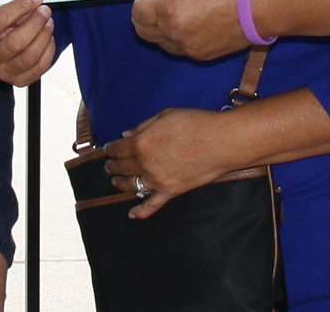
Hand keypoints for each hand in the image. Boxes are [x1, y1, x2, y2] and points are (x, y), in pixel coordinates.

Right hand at [0, 0, 55, 85]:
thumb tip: (35, 1)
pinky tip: (48, 38)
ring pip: (29, 57)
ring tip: (49, 22)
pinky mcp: (19, 80)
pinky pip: (40, 67)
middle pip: (15, 42)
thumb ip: (12, 8)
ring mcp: (3, 73)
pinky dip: (49, 50)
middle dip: (35, 23)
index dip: (20, 6)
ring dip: (44, 36)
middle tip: (45, 10)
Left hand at [101, 108, 245, 219]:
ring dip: (120, 184)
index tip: (107, 149)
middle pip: (122, 167)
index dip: (109, 149)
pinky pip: (152, 205)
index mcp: (142, 142)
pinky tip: (132, 214)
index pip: (117, 148)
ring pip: (131, 186)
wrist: (222, 141)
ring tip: (115, 181)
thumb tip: (126, 135)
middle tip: (109, 165)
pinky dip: (141, 211)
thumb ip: (143, 126)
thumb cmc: (196, 123)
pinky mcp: (171, 191)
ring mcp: (158, 180)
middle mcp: (146, 164)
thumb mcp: (165, 115)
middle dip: (112, 166)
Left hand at [130, 0, 249, 60]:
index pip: (137, 12)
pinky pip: (179, 49)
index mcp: (168, 10)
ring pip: (160, 42)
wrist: (259, 5)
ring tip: (182, 11)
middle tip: (162, 2)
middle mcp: (174, 34)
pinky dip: (179, 37)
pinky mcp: (200, 56)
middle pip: (143, 31)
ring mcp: (188, 48)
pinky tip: (195, 22)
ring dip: (162, 29)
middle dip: (147, 16)